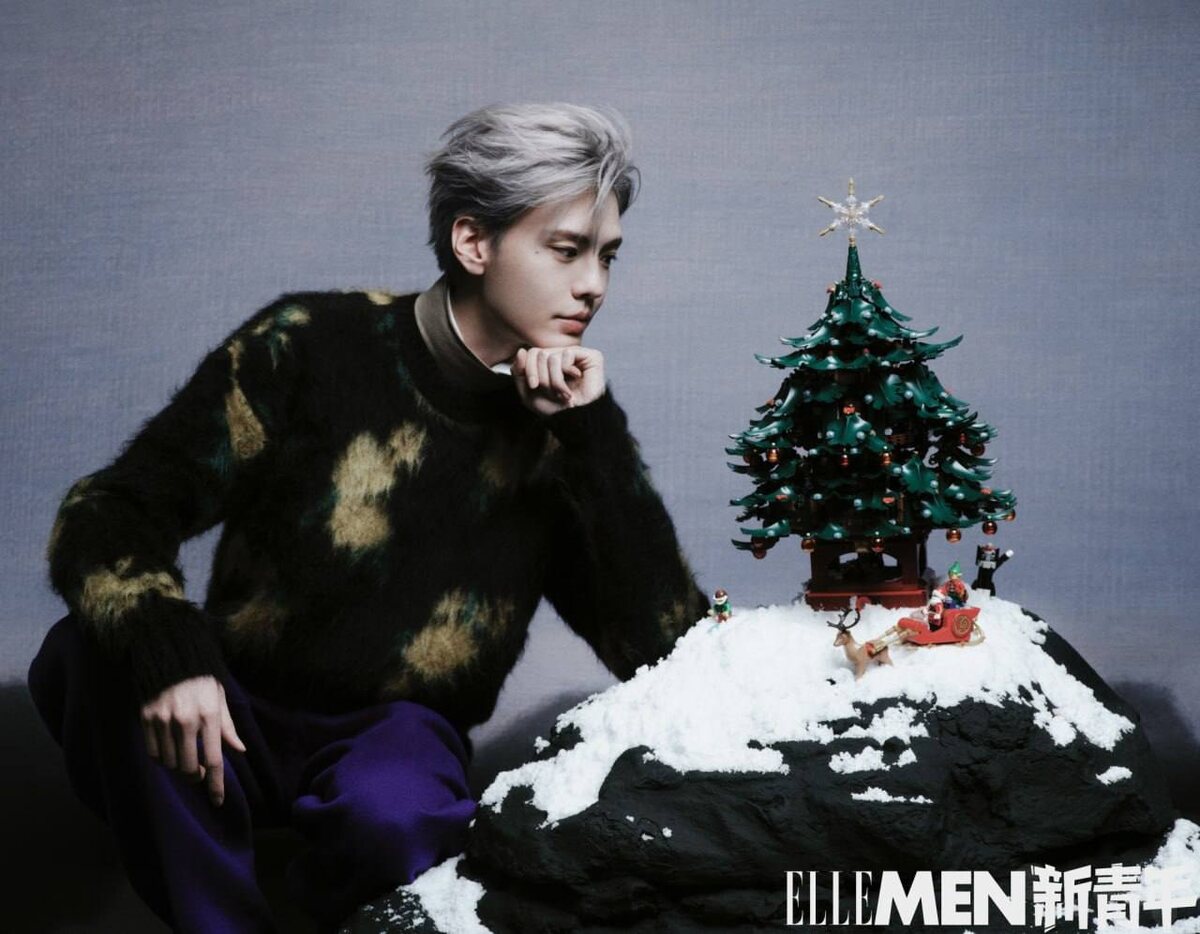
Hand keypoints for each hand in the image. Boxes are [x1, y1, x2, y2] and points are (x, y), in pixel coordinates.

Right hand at [140, 675, 245, 806]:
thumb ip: (228, 727)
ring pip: (170, 763)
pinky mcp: (146, 719)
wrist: (170, 654)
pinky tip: (170, 751)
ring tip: (185, 759)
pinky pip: (153, 753)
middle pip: (189, 767)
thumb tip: (240, 751)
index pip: (214, 759)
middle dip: (196, 777)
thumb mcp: (220, 697)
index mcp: (209, 715)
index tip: (217, 801)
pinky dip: (162, 759)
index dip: (216, 784)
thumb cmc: (201, 678)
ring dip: (179, 768)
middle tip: (200, 773)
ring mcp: (163, 721)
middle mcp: (186, 721)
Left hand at [512, 346, 604, 416]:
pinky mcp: (590, 356)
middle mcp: (561, 356)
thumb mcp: (528, 393)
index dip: (528, 369)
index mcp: (548, 362)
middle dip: (543, 378)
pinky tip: (576, 380)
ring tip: (563, 392)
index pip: (531, 353)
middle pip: (540, 354)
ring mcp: (576, 355)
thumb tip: (521, 351)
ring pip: (551, 357)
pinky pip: (567, 354)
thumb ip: (519, 372)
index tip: (533, 386)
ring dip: (555, 380)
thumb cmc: (555, 409)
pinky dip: (567, 372)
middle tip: (554, 392)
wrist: (576, 421)